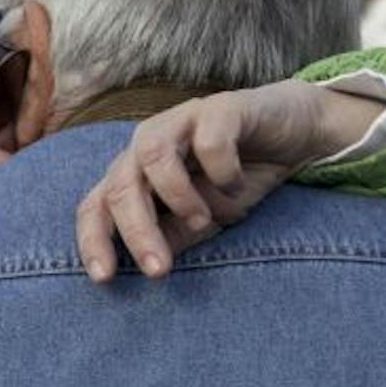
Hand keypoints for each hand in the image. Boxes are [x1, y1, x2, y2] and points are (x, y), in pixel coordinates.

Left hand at [75, 81, 376, 281]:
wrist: (293, 132)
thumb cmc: (236, 177)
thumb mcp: (203, 218)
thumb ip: (173, 235)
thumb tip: (146, 264)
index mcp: (136, 172)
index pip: (96, 204)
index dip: (92, 239)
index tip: (104, 278)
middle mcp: (148, 144)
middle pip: (120, 185)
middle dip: (136, 232)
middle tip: (159, 269)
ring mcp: (181, 121)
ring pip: (152, 153)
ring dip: (175, 196)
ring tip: (203, 221)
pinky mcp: (220, 108)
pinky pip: (209, 140)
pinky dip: (221, 171)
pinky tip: (237, 184)